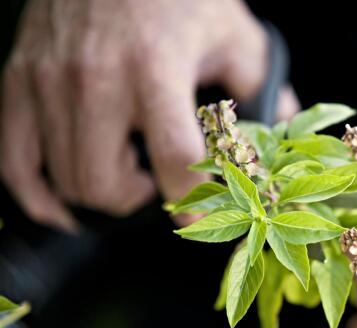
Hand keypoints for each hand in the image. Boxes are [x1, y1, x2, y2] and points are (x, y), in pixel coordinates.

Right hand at [0, 0, 297, 230]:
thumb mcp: (234, 36)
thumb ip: (262, 88)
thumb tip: (285, 129)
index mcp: (155, 67)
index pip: (174, 159)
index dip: (193, 202)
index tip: (201, 218)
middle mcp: (94, 79)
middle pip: (105, 184)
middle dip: (140, 203)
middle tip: (160, 188)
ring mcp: (48, 82)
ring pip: (65, 181)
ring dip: (102, 195)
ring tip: (127, 174)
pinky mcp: (19, 82)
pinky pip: (14, 163)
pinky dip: (40, 197)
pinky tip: (66, 204)